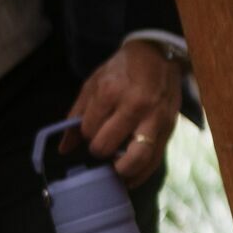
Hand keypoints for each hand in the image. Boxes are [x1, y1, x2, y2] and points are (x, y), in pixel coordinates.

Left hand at [62, 40, 181, 186]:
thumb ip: (76, 115)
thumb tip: (64, 149)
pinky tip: (128, 178)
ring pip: (134, 160)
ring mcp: (154, 119)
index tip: (91, 130)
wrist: (159, 54)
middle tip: (101, 146)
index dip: (86, 134)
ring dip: (120, 171)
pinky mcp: (168, 130)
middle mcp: (135, 106)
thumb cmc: (121, 70)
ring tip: (113, 170)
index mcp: (111, 91)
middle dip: (99, 151)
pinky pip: (153, 162)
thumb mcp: (94, 84)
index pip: (89, 129)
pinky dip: (139, 176)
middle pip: (106, 146)